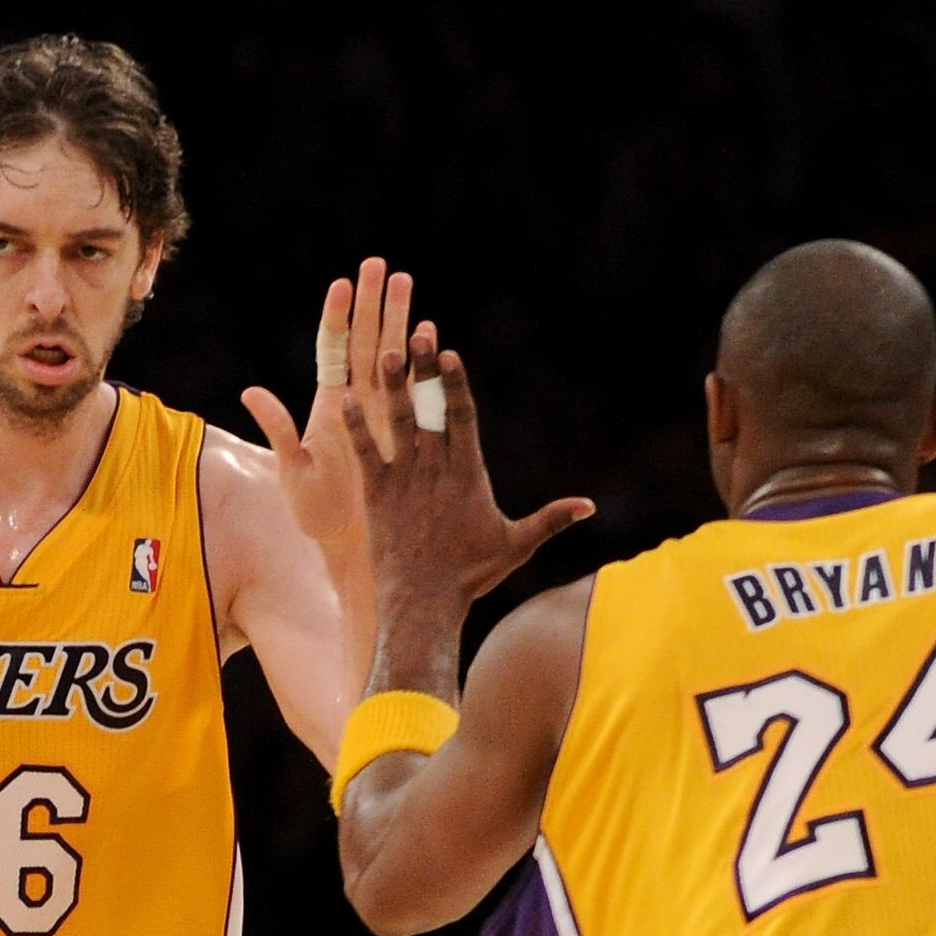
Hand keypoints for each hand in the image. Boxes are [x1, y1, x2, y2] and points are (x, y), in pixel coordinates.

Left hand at [241, 257, 420, 553]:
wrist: (350, 545)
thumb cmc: (318, 513)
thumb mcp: (292, 470)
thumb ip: (277, 428)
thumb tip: (250, 390)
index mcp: (330, 406)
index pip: (333, 350)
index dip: (338, 317)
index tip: (343, 283)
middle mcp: (357, 403)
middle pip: (365, 342)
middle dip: (373, 304)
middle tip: (381, 265)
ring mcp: (384, 414)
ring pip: (392, 358)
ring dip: (399, 321)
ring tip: (406, 283)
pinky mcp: (405, 432)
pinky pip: (414, 393)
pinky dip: (420, 365)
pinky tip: (430, 336)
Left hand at [343, 334, 594, 612]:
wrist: (423, 603)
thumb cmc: (471, 576)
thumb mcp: (517, 545)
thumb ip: (551, 519)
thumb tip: (590, 506)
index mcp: (468, 475)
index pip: (462, 418)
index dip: (454, 384)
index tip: (449, 353)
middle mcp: (434, 470)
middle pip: (429, 409)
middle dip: (424, 370)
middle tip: (419, 333)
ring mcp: (404, 480)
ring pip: (397, 423)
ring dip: (391, 387)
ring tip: (385, 352)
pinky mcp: (377, 495)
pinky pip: (365, 454)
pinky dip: (356, 428)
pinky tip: (345, 399)